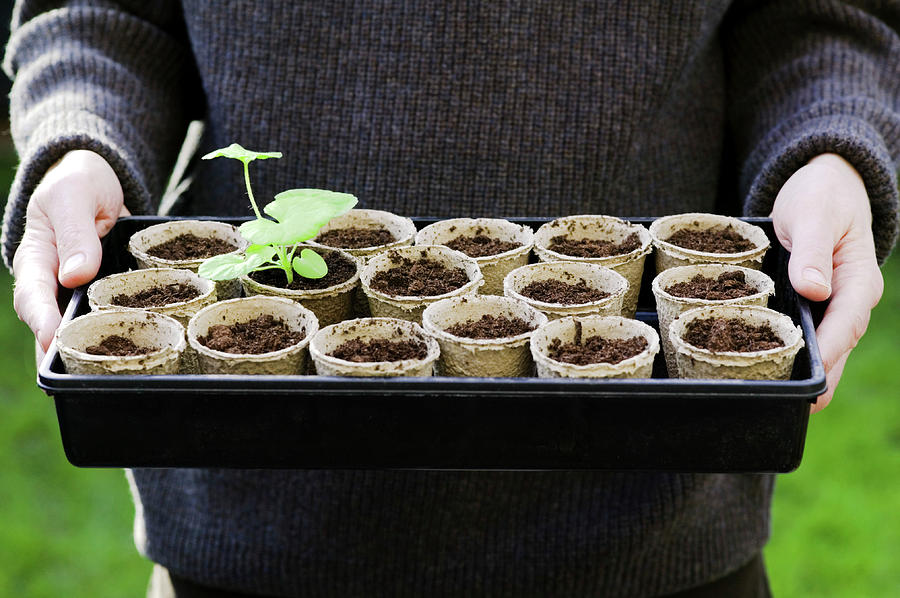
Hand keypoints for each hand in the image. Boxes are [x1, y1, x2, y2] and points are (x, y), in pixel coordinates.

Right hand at [12, 149, 126, 353]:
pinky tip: (138, 351)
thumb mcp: (75, 196)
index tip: (52, 341)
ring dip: (90, 348)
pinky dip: (118, 331)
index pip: (32, 295)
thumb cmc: (79, 183)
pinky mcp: (103, 291)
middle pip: (51, 322)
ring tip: (108, 373)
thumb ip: (76, 233)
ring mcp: (77, 289)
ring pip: (79, 324)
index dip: (42, 321)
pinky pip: (108, 314)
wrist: (99, 180)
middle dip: (61, 350)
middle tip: (78, 375)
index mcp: (37, 257)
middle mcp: (53, 280)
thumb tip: (76, 276)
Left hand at [771, 153, 883, 412]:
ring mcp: (835, 302)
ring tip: (789, 404)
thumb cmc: (819, 194)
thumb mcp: (812, 214)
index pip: (846, 322)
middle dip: (823, 375)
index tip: (815, 378)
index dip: (830, 351)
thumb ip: (811, 250)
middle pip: (839, 344)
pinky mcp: (817, 302)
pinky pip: (811, 332)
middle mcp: (851, 297)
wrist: (822, 183)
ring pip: (827, 344)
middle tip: (802, 409)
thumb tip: (814, 290)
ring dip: (811, 370)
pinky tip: (776, 370)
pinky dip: (798, 352)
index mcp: (858, 278)